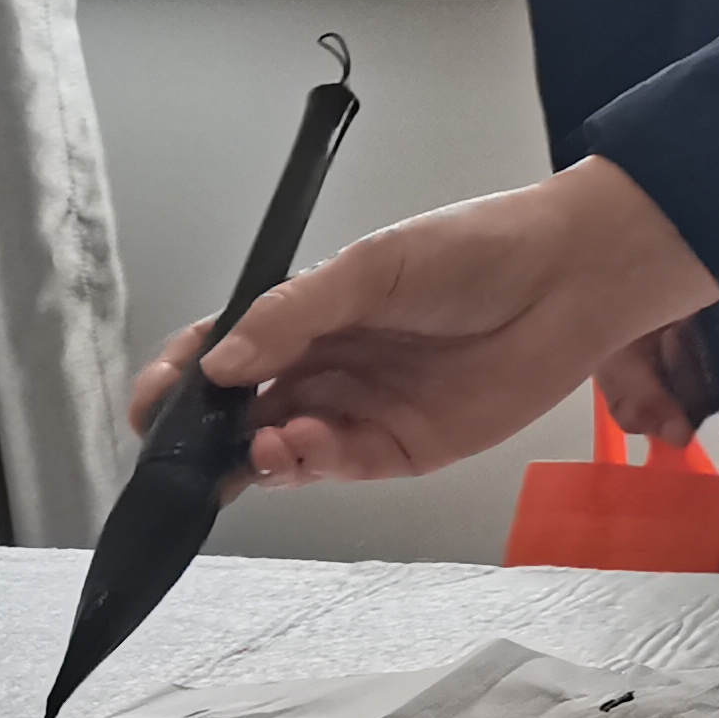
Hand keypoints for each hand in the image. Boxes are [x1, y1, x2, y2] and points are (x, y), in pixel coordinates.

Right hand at [184, 158, 718, 487]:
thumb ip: (293, 315)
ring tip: (262, 443)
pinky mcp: (406, 448)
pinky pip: (343, 465)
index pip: (225, 354)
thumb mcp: (371, 267)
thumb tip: (221, 362)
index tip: (149, 403)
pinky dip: (314, 464)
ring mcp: (364, 411)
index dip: (181, 380)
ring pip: (286, 450)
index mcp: (309, 318)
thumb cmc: (474, 251)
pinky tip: (304, 446)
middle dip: (207, 437)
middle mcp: (328, 369)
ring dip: (261, 455)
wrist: (569, 277)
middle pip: (244, 415)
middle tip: (184, 448)